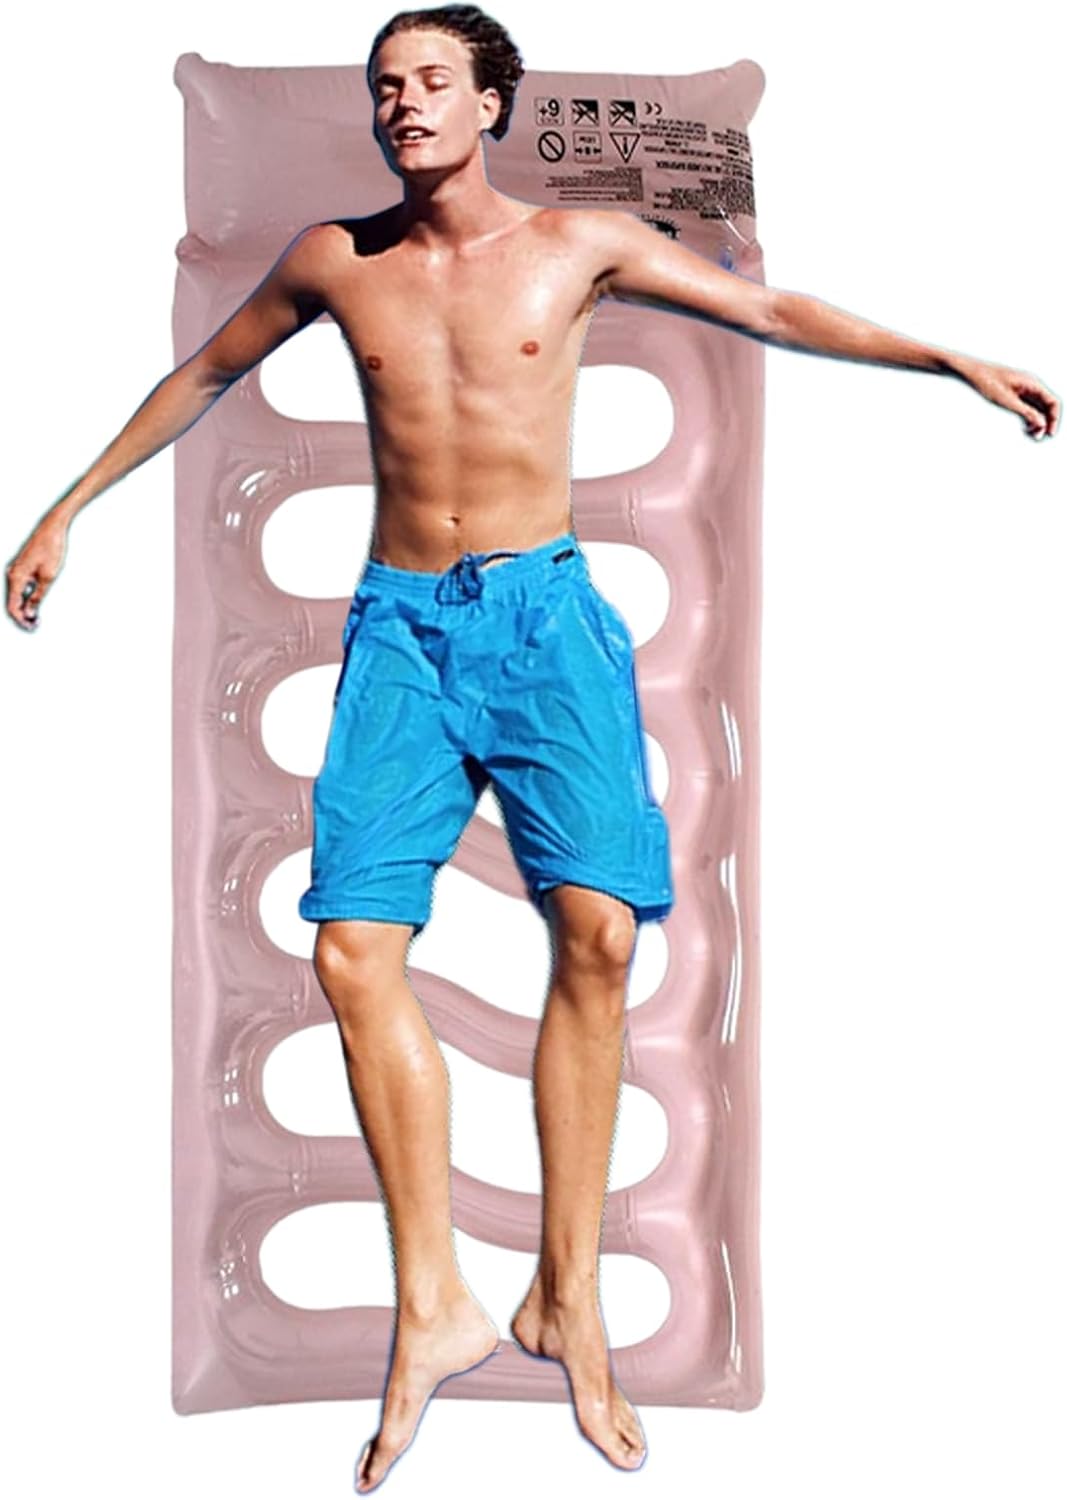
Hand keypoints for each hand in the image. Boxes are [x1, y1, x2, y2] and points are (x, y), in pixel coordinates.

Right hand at [6, 515, 69, 630]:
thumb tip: (29, 613)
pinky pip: (19, 587)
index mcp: (16, 577)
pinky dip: (26, 597)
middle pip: (12, 602)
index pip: (12, 606)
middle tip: (36, 625)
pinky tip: (35, 603)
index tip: (32, 627)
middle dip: (22, 616)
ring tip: (37, 618)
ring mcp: (16, 570)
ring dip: (24, 607)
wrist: (53, 527)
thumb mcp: (48, 577)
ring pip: (15, 595)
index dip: (20, 620)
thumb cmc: (52, 550)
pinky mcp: (21, 567)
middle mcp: (12, 573)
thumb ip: (37, 597)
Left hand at [960, 358, 1059, 438]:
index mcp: (1032, 383)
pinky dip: (1028, 417)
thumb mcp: (1007, 401)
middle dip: (1045, 421)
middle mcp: (1030, 385)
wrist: (970, 372)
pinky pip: (1027, 406)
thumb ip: (1026, 413)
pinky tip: (1024, 426)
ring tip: (1031, 434)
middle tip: (1039, 436)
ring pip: (1037, 407)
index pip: (1052, 402)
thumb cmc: (986, 381)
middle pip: (1046, 405)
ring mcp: (1023, 388)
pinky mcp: (1014, 392)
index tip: (1049, 433)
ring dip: (1037, 420)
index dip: (1054, 418)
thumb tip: (1041, 424)